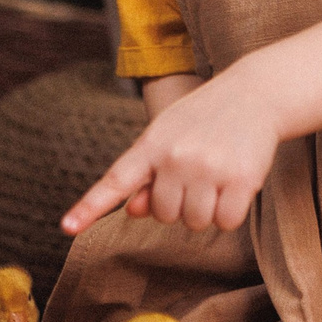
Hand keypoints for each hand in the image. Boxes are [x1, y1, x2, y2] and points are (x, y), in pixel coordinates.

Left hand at [62, 70, 280, 235]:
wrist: (254, 94)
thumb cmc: (204, 120)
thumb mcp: (168, 137)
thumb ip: (147, 174)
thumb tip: (132, 210)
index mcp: (152, 144)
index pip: (116, 180)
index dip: (89, 207)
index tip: (67, 227)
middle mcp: (176, 157)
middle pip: (165, 215)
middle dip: (181, 203)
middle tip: (197, 173)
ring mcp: (209, 168)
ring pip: (195, 223)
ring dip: (207, 210)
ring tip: (217, 176)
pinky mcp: (241, 179)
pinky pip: (226, 222)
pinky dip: (231, 213)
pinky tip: (236, 184)